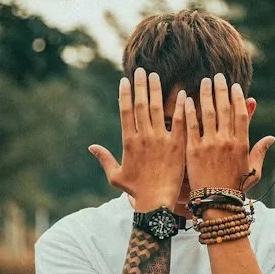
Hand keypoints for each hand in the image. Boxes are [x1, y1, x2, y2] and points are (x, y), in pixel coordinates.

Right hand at [89, 67, 185, 210]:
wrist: (156, 203)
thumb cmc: (136, 191)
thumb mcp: (116, 176)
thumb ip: (104, 159)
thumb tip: (91, 147)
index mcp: (128, 141)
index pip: (126, 111)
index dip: (125, 94)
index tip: (126, 80)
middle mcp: (144, 137)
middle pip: (141, 105)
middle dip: (141, 86)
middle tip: (142, 70)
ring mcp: (161, 140)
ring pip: (158, 109)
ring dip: (157, 90)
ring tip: (156, 76)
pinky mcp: (177, 146)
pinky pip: (180, 122)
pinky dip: (181, 107)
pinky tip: (183, 93)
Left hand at [184, 73, 274, 192]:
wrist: (215, 203)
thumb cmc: (235, 188)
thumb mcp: (253, 171)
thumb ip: (260, 152)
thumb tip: (271, 138)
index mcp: (242, 144)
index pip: (241, 114)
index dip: (238, 98)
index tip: (235, 86)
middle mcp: (226, 141)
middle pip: (225, 108)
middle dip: (221, 90)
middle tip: (217, 77)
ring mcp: (209, 144)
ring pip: (208, 113)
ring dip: (206, 94)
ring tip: (204, 82)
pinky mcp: (193, 150)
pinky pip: (191, 125)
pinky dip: (189, 111)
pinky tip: (186, 99)